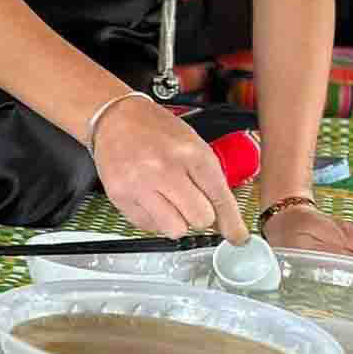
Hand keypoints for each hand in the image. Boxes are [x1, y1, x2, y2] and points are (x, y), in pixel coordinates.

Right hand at [90, 95, 251, 242]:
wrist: (115, 117)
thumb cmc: (156, 130)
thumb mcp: (193, 145)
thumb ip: (210, 181)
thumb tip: (225, 222)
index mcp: (191, 153)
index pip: (220, 198)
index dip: (232, 222)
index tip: (237, 236)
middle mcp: (165, 169)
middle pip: (201, 219)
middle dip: (200, 216)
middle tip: (191, 203)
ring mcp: (140, 184)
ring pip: (175, 230)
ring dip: (177, 221)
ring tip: (168, 202)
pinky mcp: (121, 196)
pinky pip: (149, 227)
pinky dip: (154, 219)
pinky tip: (150, 199)